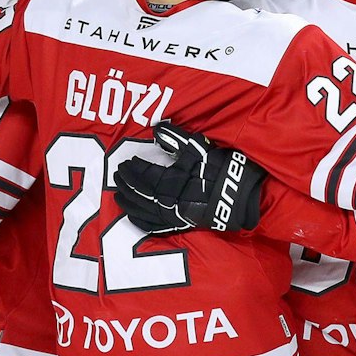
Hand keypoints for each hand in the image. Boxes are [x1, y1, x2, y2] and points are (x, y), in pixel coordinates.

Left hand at [113, 125, 265, 235]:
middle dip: (126, 183)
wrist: (238, 196)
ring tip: (118, 194)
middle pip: (139, 192)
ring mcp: (172, 215)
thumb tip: (156, 130)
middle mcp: (168, 200)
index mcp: (171, 180)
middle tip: (117, 174)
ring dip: (128, 202)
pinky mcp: (178, 225)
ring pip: (142, 210)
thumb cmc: (220, 170)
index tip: (125, 162)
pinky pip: (153, 226)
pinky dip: (140, 221)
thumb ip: (176, 139)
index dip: (133, 169)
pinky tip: (131, 216)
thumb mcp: (199, 149)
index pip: (144, 174)